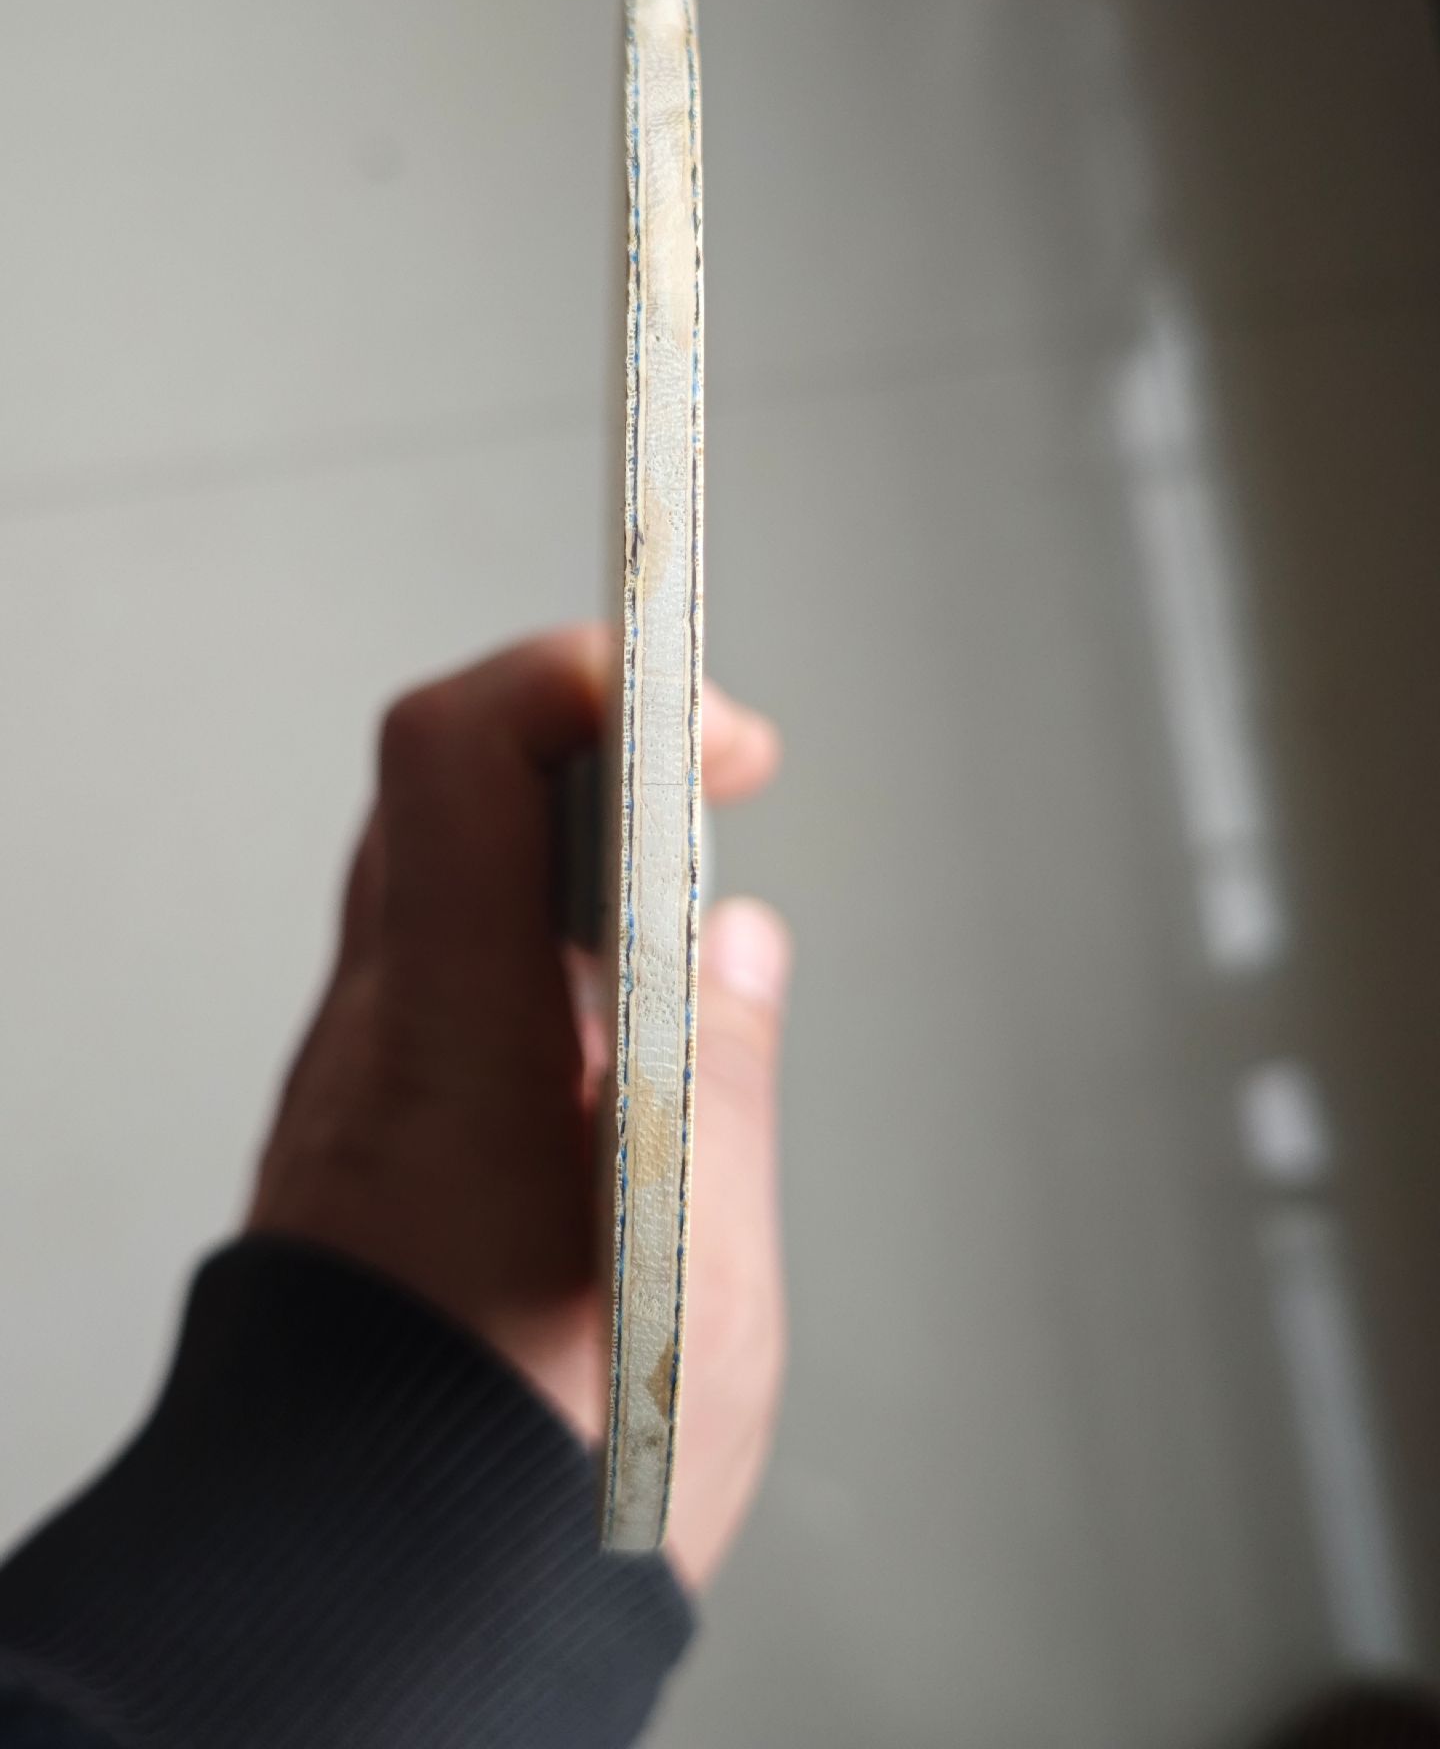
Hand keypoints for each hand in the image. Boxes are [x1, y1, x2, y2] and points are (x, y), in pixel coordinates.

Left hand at [247, 625, 788, 1590]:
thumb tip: (740, 941)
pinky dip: (541, 932)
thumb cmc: (547, 1473)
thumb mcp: (703, 1274)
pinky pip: (447, 963)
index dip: (583, 679)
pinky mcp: (371, 1122)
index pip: (460, 761)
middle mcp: (379, 1041)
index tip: (719, 727)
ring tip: (691, 901)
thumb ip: (727, 1077)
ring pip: (445, 872)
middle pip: (447, 791)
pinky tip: (629, 1008)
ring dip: (570, 839)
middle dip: (593, 741)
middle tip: (713, 781)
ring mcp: (360, 1079)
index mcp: (457, 1050)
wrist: (382, 1595)